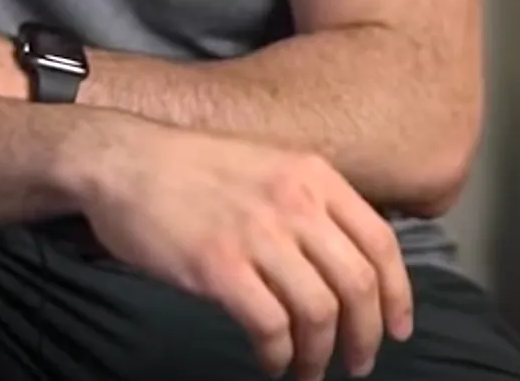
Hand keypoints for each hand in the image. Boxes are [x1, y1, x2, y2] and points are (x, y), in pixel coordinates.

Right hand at [71, 121, 412, 380]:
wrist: (122, 160)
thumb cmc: (190, 167)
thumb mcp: (267, 161)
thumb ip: (308, 199)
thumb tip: (342, 258)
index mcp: (313, 175)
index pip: (380, 242)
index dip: (398, 295)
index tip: (397, 328)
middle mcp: (294, 202)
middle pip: (357, 284)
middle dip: (365, 336)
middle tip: (356, 364)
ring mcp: (256, 233)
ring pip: (318, 311)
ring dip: (320, 354)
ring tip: (307, 370)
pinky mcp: (218, 265)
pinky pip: (269, 326)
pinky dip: (278, 356)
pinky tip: (270, 362)